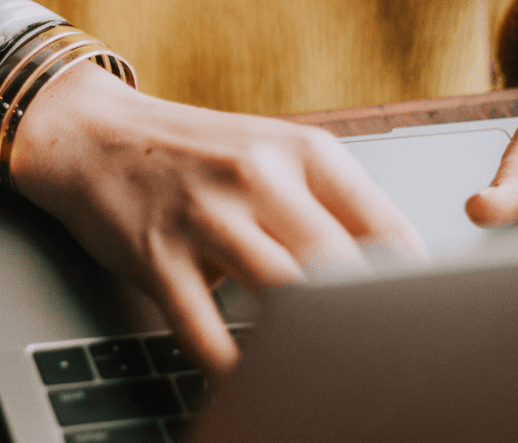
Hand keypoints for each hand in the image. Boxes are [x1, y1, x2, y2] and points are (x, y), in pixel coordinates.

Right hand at [12, 62, 426, 376]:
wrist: (92, 135)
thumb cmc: (195, 154)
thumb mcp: (272, 155)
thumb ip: (331, 205)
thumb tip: (402, 275)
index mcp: (304, 152)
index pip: (387, 229)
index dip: (413, 290)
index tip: (424, 328)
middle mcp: (258, 177)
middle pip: (340, 267)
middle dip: (366, 323)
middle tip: (383, 364)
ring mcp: (205, 215)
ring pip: (281, 295)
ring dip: (305, 345)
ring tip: (324, 379)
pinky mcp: (157, 254)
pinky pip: (203, 328)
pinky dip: (231, 366)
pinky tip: (250, 382)